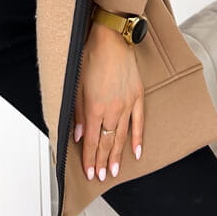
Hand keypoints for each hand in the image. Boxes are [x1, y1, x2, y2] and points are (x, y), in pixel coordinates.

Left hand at [73, 16, 144, 181]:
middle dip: (102, 161)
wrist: (112, 38)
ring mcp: (127, 104)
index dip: (89, 158)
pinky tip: (137, 152)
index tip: (88, 172)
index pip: (90, 140)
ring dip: (117, 155)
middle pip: (106, 142)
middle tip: (100, 177)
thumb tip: (77, 134)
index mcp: (94, 107)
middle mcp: (112, 109)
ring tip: (113, 171)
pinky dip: (138, 138)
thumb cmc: (91, 56)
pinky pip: (139, 122)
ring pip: (121, 136)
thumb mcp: (77, 84)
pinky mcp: (138, 96)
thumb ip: (77, 112)